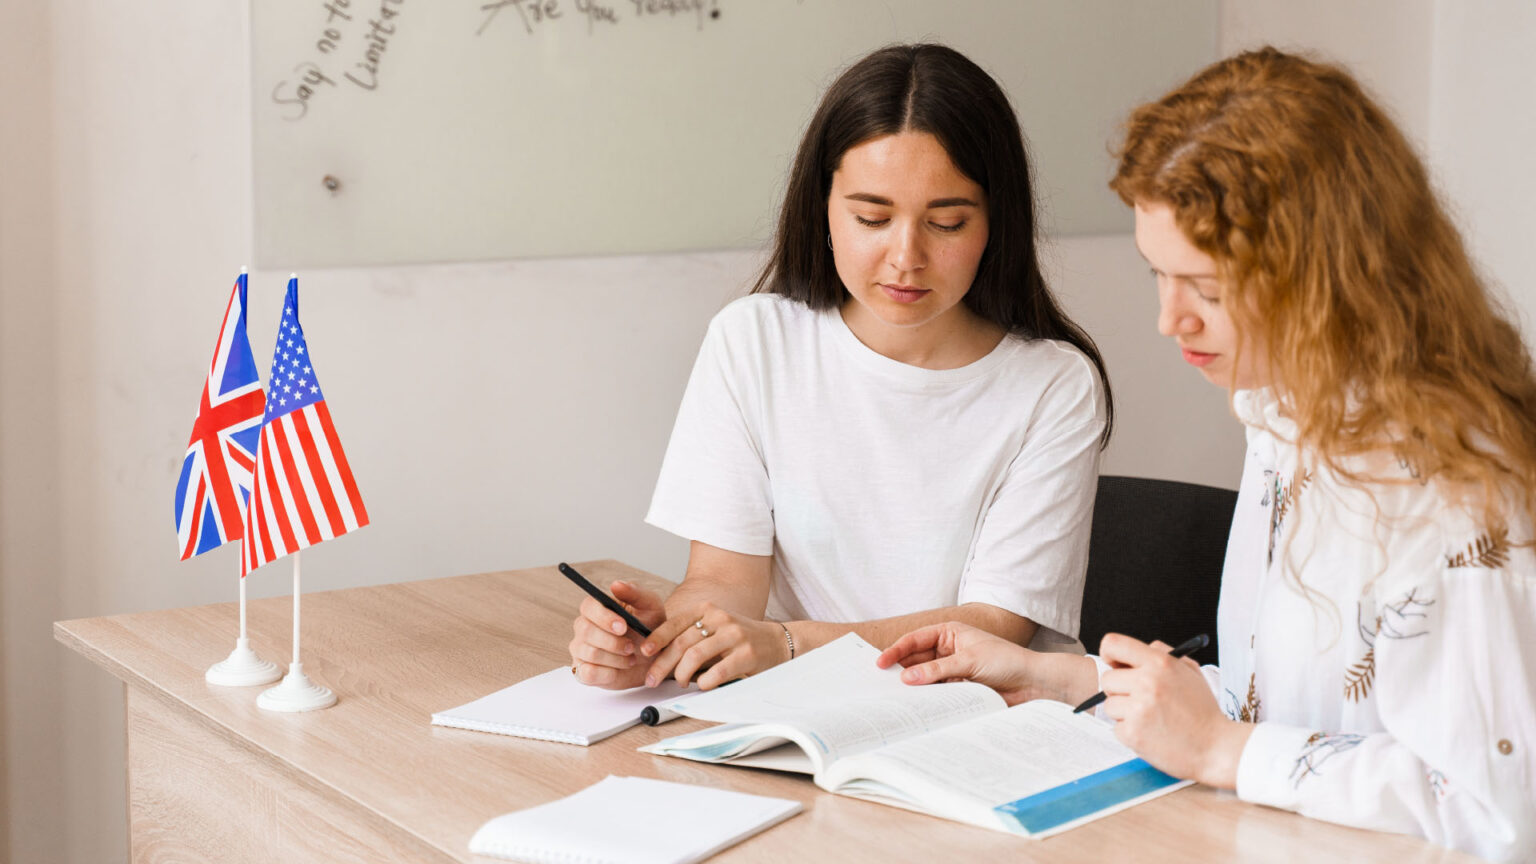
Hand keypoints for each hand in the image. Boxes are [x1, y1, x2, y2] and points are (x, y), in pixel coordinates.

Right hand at [568, 580, 666, 688]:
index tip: (623, 627)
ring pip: (590, 653)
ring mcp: (581, 649)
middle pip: (586, 631)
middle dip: (613, 642)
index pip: (588, 606)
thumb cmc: (650, 629)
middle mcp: (585, 627)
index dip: (604, 617)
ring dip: (616, 658)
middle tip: (631, 647)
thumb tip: (616, 584)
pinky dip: (608, 673)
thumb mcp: (651, 608)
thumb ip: (636, 593)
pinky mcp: (583, 671)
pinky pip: (587, 673)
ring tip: (630, 658)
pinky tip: (619, 670)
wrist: (655, 659)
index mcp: (598, 608)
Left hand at [640, 603, 786, 689]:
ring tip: (681, 683)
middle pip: (681, 643)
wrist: (777, 642)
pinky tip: (702, 685)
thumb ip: (691, 636)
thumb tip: (657, 654)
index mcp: (708, 610)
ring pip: (695, 656)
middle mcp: (720, 618)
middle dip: (662, 664)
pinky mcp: (747, 654)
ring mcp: (734, 635)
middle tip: (652, 680)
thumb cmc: (739, 639)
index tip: (644, 653)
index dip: (656, 639)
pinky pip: (716, 672)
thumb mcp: (714, 628)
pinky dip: (704, 682)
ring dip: (681, 675)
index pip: (674, 623)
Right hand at [876, 621, 1090, 705]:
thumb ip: (937, 670)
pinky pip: (937, 692)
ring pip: (925, 678)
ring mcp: (952, 670)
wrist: (1032, 683)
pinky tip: (916, 705)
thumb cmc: (1007, 661)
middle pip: (916, 659)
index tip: (881, 663)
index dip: (896, 651)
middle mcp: (948, 649)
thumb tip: (908, 678)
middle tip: (881, 683)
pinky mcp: (958, 688)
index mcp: (949, 633)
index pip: (915, 640)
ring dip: (914, 686)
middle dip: (901, 670)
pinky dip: (927, 698)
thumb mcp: (969, 661)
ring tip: (894, 697)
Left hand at [1097, 633, 1252, 787]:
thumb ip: (1163, 655)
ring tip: (1150, 719)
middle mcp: (1147, 682)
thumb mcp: (1190, 672)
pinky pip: (1115, 728)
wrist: (1216, 747)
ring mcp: (1138, 709)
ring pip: (1109, 705)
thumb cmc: (1203, 711)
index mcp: (1160, 663)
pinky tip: (1151, 733)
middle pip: (1107, 679)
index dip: (1109, 654)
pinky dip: (1129, 733)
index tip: (1115, 665)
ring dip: (1124, 714)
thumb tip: (1135, 651)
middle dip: (1120, 690)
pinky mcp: (1133, 733)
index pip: (1113, 644)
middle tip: (1140, 700)